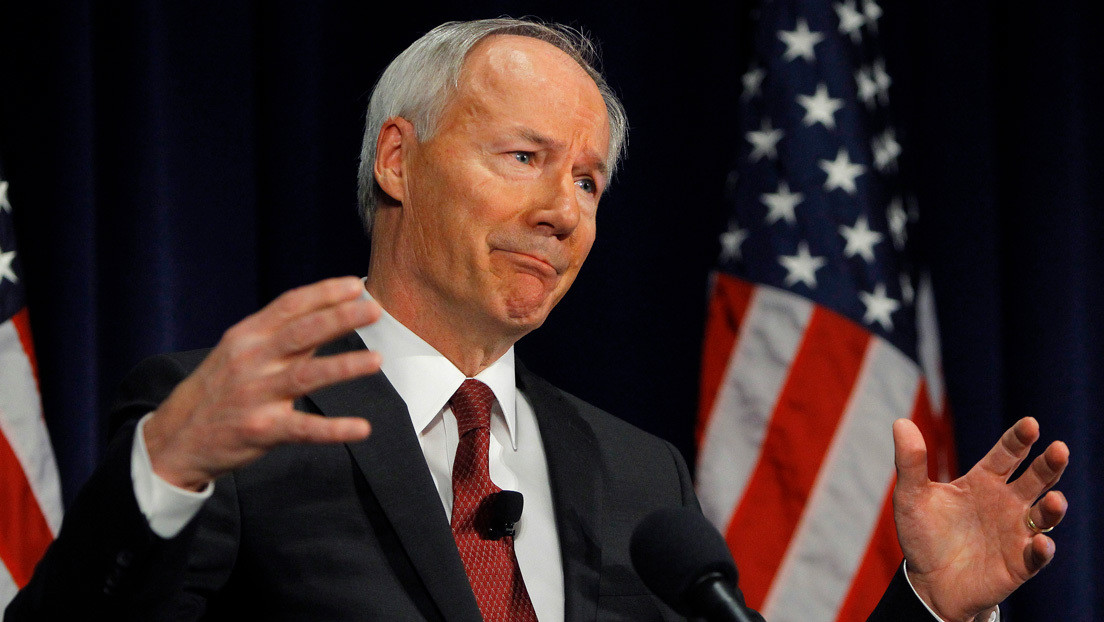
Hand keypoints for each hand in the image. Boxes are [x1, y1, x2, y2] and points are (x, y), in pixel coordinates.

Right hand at [143, 277, 381, 490]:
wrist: (175, 438)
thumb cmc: (217, 390)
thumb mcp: (239, 352)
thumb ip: (282, 336)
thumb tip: (329, 316)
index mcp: (247, 336)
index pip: (289, 306)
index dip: (324, 294)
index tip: (355, 285)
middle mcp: (251, 360)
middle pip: (301, 333)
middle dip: (340, 318)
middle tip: (373, 309)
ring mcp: (256, 395)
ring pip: (306, 376)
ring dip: (344, 367)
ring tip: (376, 359)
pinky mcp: (261, 430)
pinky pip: (304, 429)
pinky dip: (334, 429)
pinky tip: (362, 428)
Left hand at [892, 417, 1068, 621]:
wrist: (928, 582)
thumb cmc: (923, 535)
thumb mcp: (911, 497)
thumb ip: (911, 461)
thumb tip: (901, 421)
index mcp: (984, 481)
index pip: (1007, 454)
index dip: (1019, 439)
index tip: (1031, 423)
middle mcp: (1006, 503)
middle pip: (1036, 478)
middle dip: (1049, 464)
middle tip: (1059, 449)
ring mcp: (1016, 533)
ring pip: (1044, 516)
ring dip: (1053, 508)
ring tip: (1055, 499)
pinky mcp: (1019, 564)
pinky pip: (1036, 555)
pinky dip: (1042, 549)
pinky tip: (1041, 542)